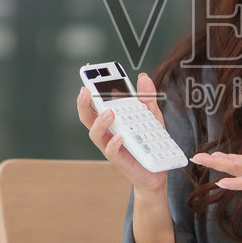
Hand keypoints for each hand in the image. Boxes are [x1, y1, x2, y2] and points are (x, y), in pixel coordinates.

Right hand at [76, 72, 168, 194]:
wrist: (157, 170)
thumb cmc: (149, 142)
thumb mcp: (152, 116)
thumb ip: (146, 98)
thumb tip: (142, 77)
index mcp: (112, 119)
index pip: (96, 103)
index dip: (89, 89)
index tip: (89, 72)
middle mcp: (107, 131)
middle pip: (87, 117)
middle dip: (83, 103)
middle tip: (86, 90)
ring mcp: (111, 146)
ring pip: (95, 134)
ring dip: (100, 122)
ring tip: (109, 112)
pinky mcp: (119, 160)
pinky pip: (110, 152)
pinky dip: (113, 143)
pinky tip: (119, 136)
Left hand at [191, 146, 241, 196]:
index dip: (235, 182)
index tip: (219, 182)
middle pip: (235, 170)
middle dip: (216, 164)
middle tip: (196, 158)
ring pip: (235, 166)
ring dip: (218, 162)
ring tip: (201, 157)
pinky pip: (240, 162)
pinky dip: (228, 158)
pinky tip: (218, 155)